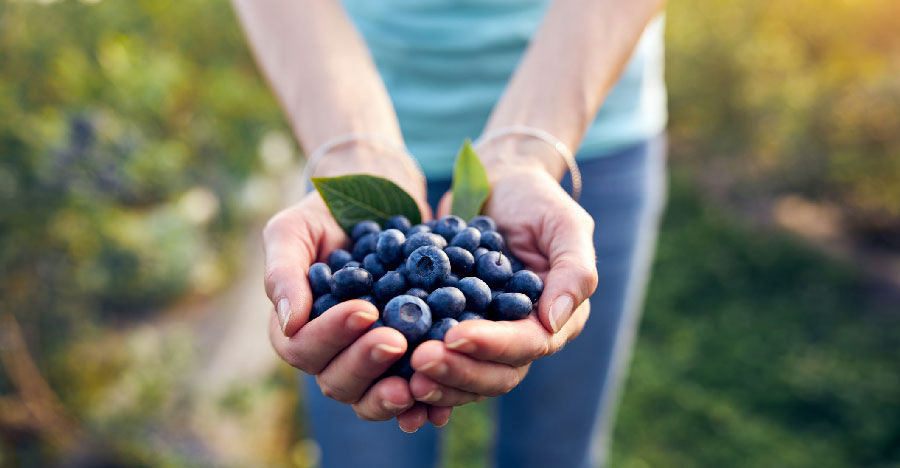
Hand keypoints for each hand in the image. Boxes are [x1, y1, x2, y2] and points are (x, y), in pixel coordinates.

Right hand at [263, 147, 450, 430]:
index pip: (302, 348)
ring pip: (370, 396)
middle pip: (336, 381)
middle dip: (366, 363)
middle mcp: (329, 353)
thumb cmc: (323, 215)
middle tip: (396, 340)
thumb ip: (282, 272)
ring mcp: (366, 360)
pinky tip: (439, 398)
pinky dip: (423, 402)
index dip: (331, 336)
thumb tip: (290, 322)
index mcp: (296, 329)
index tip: (365, 310)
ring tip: (418, 378)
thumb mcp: (293, 230)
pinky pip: (408, 392)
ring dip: (392, 394)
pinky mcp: (403, 360)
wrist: (376, 201)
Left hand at [409, 159, 597, 406]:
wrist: (497, 185)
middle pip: (494, 374)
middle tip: (419, 361)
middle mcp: (521, 337)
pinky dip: (413, 368)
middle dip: (458, 370)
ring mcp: (485, 336)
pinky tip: (389, 367)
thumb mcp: (566, 224)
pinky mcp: (452, 329)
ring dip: (436, 380)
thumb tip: (553, 321)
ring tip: (402, 374)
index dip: (491, 346)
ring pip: (464, 375)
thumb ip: (574, 270)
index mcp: (554, 320)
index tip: (454, 336)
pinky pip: (436, 356)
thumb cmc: (537, 200)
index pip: (527, 344)